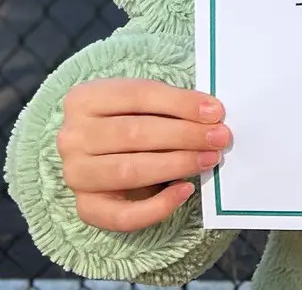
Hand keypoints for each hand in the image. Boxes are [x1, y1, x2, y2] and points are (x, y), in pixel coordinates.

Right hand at [57, 78, 231, 231]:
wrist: (100, 148)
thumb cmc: (129, 117)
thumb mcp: (143, 101)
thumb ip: (170, 105)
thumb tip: (212, 115)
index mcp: (85, 98)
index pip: (139, 95)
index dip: (180, 103)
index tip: (215, 111)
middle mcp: (73, 137)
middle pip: (134, 133)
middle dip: (184, 135)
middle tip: (220, 137)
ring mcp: (75, 174)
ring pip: (129, 171)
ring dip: (177, 165)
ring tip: (209, 159)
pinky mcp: (85, 207)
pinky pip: (122, 215)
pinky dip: (158, 206)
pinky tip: (185, 190)